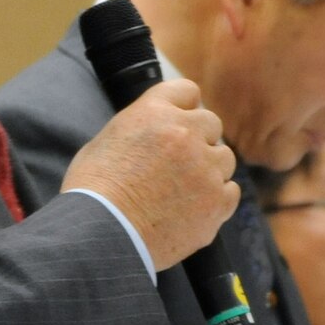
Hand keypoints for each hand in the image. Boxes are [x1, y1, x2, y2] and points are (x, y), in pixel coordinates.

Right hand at [62, 78, 239, 270]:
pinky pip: (230, 191)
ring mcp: (205, 168)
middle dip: (197, 139)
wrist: (100, 234)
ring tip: (182, 190)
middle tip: (177, 162)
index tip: (179, 121)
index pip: (186, 91)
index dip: (183, 107)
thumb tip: (151, 132)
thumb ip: (137, 128)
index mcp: (154, 112)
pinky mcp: (217, 202)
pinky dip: (215, 198)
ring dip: (208, 168)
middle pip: (210, 123)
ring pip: (224, 158)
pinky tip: (192, 208)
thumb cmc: (93, 191)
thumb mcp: (105, 141)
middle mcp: (186, 133)